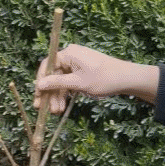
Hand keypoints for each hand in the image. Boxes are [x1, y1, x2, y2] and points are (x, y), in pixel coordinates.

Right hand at [35, 42, 159, 113]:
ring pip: (61, 80)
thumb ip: (57, 83)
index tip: (37, 96)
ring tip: (57, 112)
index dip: (41, 81)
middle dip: (50, 93)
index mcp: (69, 53)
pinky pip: (69, 81)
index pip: (47, 65)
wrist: (127, 78)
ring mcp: (77, 64)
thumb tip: (39, 85)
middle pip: (54, 75)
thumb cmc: (104, 78)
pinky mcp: (82, 71)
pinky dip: (67, 93)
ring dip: (58, 96)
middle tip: (44, 109)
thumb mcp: (78, 83)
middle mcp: (71, 56)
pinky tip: (63, 106)